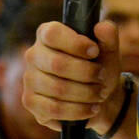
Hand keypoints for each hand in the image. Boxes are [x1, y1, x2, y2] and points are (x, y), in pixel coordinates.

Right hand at [23, 19, 121, 134]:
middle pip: (57, 64)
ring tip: (100, 94)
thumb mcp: (108, 50)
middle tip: (102, 77)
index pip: (52, 34)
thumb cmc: (99, 67)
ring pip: (58, 89)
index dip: (76, 44)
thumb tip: (102, 27)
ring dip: (86, 94)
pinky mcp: (30, 102)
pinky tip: (91, 108)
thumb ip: (108, 35)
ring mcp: (29, 79)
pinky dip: (78, 111)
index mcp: (47, 34)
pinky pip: (54, 109)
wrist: (99, 96)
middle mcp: (33, 55)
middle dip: (87, 73)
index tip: (95, 51)